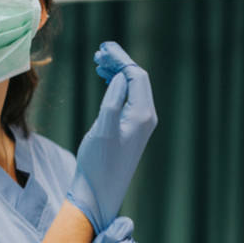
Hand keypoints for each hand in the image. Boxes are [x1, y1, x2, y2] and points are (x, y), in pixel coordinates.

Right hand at [66, 42, 156, 233]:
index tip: (102, 49)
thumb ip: (112, 101)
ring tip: (98, 62)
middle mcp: (146, 118)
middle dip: (119, 62)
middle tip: (99, 52)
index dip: (121, 59)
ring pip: (133, 88)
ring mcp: (140, 124)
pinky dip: (117, 86)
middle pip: (137, 79)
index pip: (136, 76)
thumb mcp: (102, 130)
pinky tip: (105, 81)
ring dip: (117, 72)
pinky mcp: (131, 130)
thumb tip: (120, 77)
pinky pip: (128, 99)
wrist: (98, 193)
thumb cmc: (97, 164)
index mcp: (142, 115)